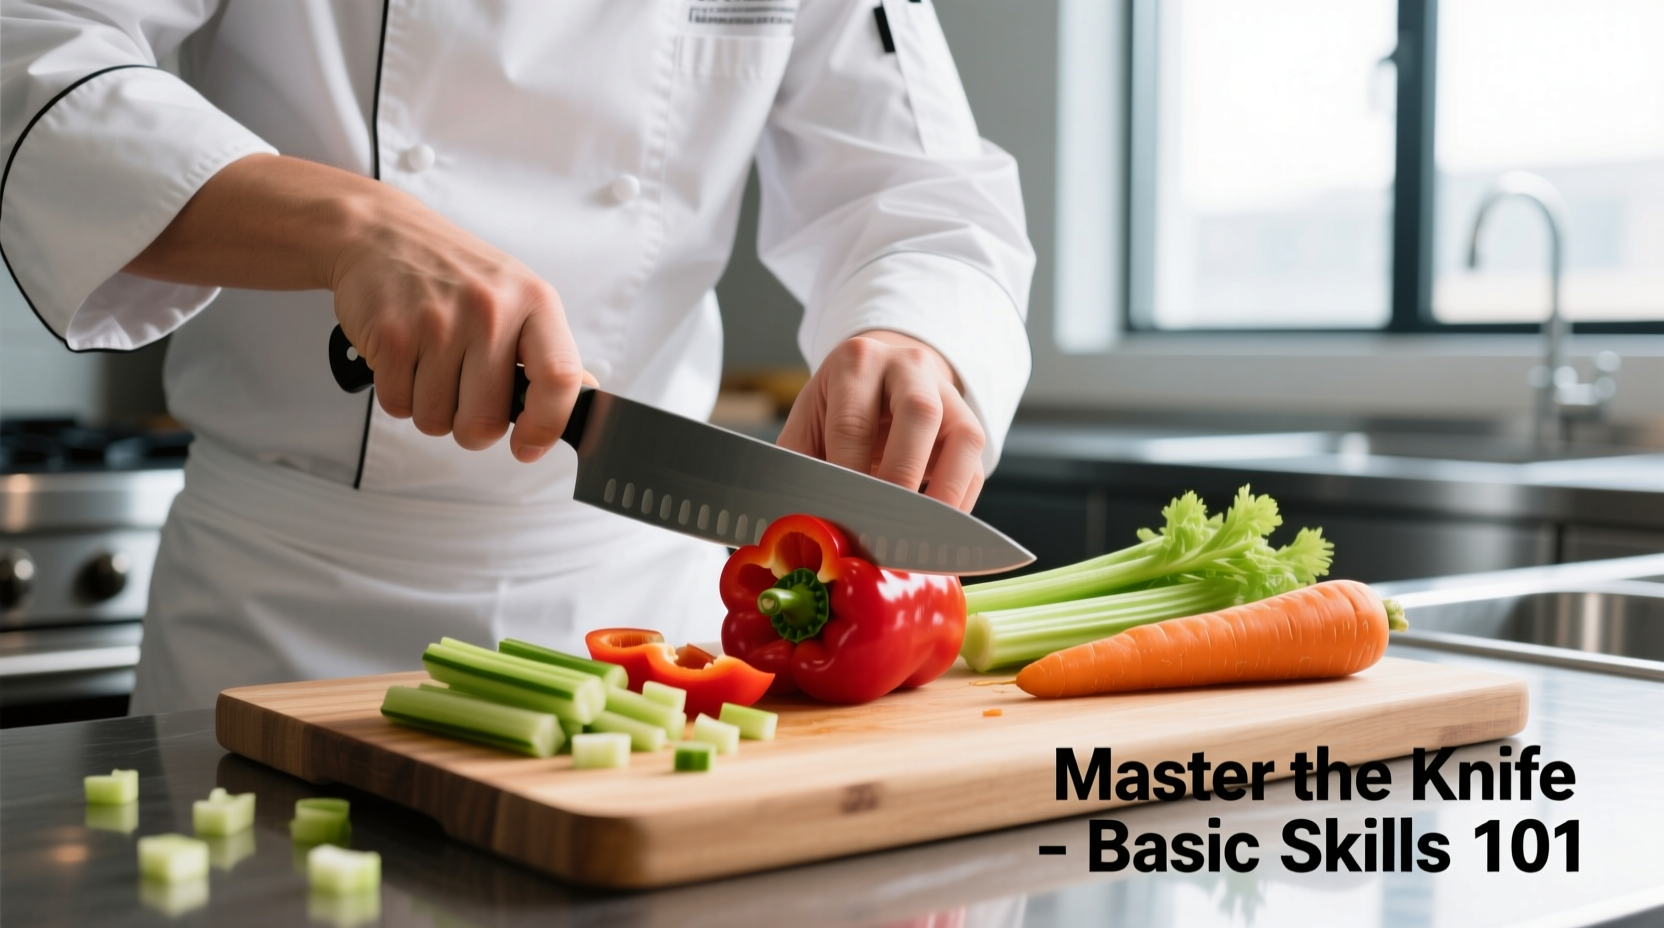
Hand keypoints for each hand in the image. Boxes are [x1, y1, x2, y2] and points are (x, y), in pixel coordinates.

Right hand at [328, 192, 585, 461]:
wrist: (381, 233)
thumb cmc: (455, 271)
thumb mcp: (518, 295)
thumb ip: (549, 350)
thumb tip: (587, 394)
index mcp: (533, 302)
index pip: (559, 378)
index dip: (547, 426)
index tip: (529, 446)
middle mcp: (490, 311)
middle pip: (486, 422)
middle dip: (473, 428)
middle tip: (465, 397)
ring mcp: (438, 323)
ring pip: (438, 421)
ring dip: (432, 409)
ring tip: (431, 365)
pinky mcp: (392, 336)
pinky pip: (399, 406)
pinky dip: (400, 395)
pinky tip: (406, 358)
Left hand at [777, 332, 984, 510]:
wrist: (881, 376)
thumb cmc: (838, 407)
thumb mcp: (809, 422)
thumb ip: (799, 464)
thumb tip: (800, 518)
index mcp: (857, 362)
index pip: (854, 421)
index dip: (849, 473)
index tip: (842, 515)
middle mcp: (908, 366)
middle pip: (918, 412)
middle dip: (902, 475)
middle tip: (885, 523)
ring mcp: (946, 393)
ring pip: (963, 436)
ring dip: (945, 491)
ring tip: (922, 532)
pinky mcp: (969, 423)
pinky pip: (976, 465)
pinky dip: (960, 501)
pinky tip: (937, 526)